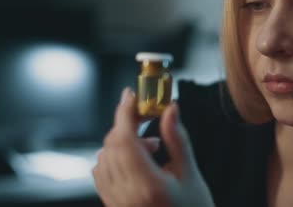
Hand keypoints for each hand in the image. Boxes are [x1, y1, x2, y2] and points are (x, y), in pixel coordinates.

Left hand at [93, 88, 214, 206]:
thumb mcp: (191, 175)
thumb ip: (177, 139)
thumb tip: (171, 109)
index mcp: (147, 186)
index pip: (125, 140)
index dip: (125, 113)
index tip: (131, 95)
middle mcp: (125, 196)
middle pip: (112, 145)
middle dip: (126, 124)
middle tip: (147, 116)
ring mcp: (116, 203)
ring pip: (104, 157)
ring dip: (122, 142)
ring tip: (151, 146)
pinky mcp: (112, 206)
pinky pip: (102, 174)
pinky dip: (113, 158)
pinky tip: (136, 160)